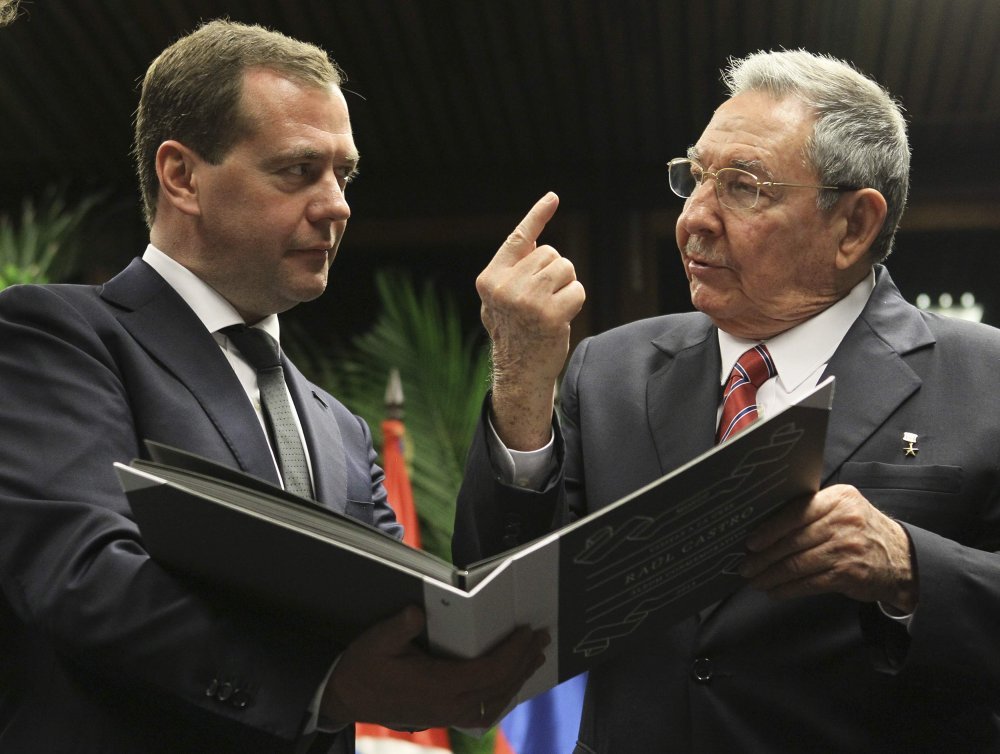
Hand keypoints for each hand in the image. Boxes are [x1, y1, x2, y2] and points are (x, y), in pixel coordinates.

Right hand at [321, 605, 548, 728]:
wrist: (346, 697)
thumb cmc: (363, 666)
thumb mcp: (376, 641)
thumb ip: (399, 627)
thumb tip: (417, 612)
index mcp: (437, 686)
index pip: (488, 672)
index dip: (512, 653)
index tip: (526, 633)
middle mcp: (448, 705)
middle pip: (498, 686)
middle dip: (523, 662)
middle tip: (541, 639)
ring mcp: (447, 714)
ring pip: (495, 702)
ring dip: (518, 680)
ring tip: (535, 658)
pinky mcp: (444, 715)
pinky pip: (483, 711)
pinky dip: (502, 696)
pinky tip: (510, 683)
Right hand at [477, 192, 584, 449]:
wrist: (519, 373)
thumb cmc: (515, 332)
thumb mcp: (502, 298)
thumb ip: (514, 269)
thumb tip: (534, 236)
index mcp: (489, 280)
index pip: (517, 239)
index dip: (537, 216)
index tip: (553, 198)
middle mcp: (504, 287)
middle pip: (550, 254)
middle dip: (554, 273)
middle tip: (542, 301)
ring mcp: (526, 301)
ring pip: (565, 268)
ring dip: (566, 286)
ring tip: (551, 309)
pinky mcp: (549, 315)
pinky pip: (577, 290)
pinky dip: (575, 303)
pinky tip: (561, 320)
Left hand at [739, 485, 917, 612]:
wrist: (902, 560)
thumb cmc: (861, 531)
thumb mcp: (843, 509)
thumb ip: (812, 510)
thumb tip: (764, 525)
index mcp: (838, 499)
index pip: (797, 511)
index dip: (770, 528)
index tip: (750, 542)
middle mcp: (843, 521)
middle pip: (793, 540)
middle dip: (764, 556)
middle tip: (745, 566)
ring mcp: (847, 548)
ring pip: (798, 563)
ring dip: (772, 575)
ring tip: (755, 580)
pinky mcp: (849, 574)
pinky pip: (810, 582)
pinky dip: (788, 589)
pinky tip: (775, 591)